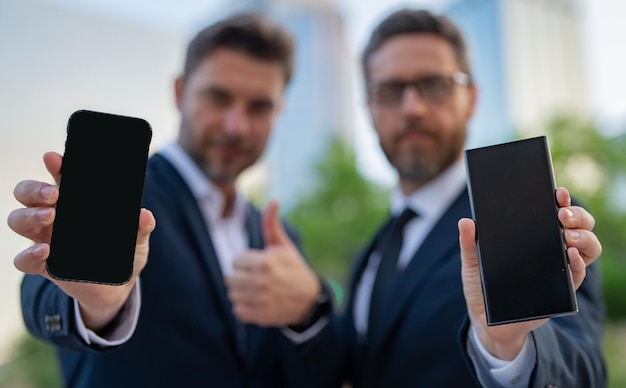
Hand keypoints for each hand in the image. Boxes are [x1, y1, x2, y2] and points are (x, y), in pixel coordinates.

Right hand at [7, 151, 155, 331]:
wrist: (116, 287)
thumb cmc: (123, 253)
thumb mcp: (136, 239)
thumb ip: (140, 227)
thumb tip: (144, 215)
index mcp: (74, 202)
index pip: (58, 177)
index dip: (54, 165)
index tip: (54, 158)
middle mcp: (53, 216)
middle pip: (28, 193)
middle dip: (35, 188)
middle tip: (54, 193)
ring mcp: (45, 239)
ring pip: (19, 220)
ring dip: (30, 215)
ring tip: (50, 215)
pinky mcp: (43, 265)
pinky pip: (24, 259)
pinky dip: (29, 254)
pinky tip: (45, 251)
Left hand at [226, 200, 320, 325]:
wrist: (309, 299)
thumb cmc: (293, 268)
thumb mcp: (283, 246)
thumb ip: (271, 224)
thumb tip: (274, 200)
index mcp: (266, 261)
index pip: (236, 261)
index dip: (246, 262)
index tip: (259, 265)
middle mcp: (262, 281)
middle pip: (230, 279)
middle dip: (241, 277)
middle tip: (256, 278)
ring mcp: (261, 300)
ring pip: (233, 294)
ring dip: (242, 292)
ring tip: (257, 290)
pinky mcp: (261, 316)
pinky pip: (238, 310)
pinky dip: (245, 308)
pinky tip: (258, 302)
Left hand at [458, 187, 601, 359]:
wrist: (487, 319)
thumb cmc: (482, 285)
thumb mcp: (472, 262)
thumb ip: (469, 243)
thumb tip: (466, 221)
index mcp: (532, 235)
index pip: (554, 211)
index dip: (561, 200)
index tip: (557, 192)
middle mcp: (551, 247)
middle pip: (579, 224)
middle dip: (576, 214)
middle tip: (561, 214)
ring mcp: (560, 267)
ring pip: (588, 246)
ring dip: (582, 236)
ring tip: (566, 234)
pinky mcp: (563, 289)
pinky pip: (579, 273)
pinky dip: (578, 262)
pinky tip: (568, 253)